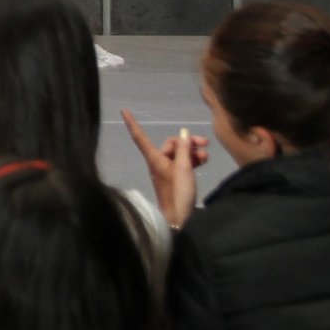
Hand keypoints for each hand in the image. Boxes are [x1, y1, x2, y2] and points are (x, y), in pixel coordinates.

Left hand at [122, 109, 207, 229]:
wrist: (179, 218)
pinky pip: (182, 164)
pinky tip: (203, 162)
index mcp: (154, 158)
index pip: (140, 137)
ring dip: (192, 152)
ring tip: (206, 156)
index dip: (133, 123)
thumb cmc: (178, 192)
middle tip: (205, 143)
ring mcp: (166, 171)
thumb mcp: (183, 168)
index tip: (123, 110)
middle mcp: (158, 162)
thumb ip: (184, 150)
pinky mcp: (175, 179)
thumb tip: (184, 134)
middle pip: (170, 145)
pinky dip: (192, 160)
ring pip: (179, 154)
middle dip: (187, 142)